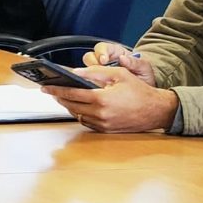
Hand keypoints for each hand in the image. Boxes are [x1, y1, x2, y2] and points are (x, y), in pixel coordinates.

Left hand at [42, 65, 181, 132]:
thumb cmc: (140, 91)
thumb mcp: (119, 74)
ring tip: (65, 97)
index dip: (56, 90)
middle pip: (71, 106)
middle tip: (52, 91)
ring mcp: (102, 124)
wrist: (156, 110)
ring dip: (70, 106)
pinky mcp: (106, 130)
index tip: (46, 87)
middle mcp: (100, 114)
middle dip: (60, 98)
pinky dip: (81, 114)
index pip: (72, 94)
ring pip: (77, 115)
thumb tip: (75, 72)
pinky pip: (87, 122)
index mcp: (102, 99)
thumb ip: (96, 72)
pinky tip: (80, 106)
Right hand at [83, 41, 155, 84]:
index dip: (101, 52)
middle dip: (92, 63)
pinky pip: (89, 82)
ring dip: (89, 75)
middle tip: (98, 71)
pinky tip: (97, 89)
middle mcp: (105, 61)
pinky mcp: (98, 83)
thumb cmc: (144, 75)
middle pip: (90, 57)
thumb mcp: (144, 67)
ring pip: (86, 70)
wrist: (145, 89)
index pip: (102, 47)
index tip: (104, 60)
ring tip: (99, 82)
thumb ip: (135, 62)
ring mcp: (100, 73)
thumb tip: (123, 58)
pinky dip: (90, 84)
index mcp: (115, 53)